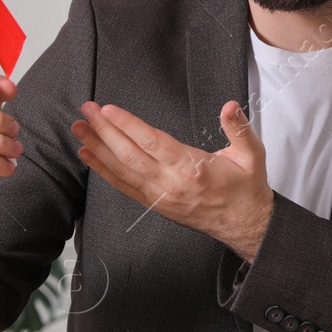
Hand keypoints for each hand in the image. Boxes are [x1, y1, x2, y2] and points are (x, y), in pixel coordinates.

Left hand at [71, 100, 273, 261]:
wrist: (244, 224)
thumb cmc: (246, 187)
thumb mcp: (252, 154)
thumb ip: (239, 128)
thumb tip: (230, 107)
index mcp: (192, 168)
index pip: (152, 141)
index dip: (127, 124)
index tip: (107, 109)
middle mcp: (170, 183)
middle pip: (128, 154)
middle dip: (104, 130)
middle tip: (86, 110)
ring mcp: (159, 196)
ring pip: (121, 170)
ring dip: (97, 148)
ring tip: (79, 129)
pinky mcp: (155, 204)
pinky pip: (123, 186)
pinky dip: (103, 170)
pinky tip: (89, 155)